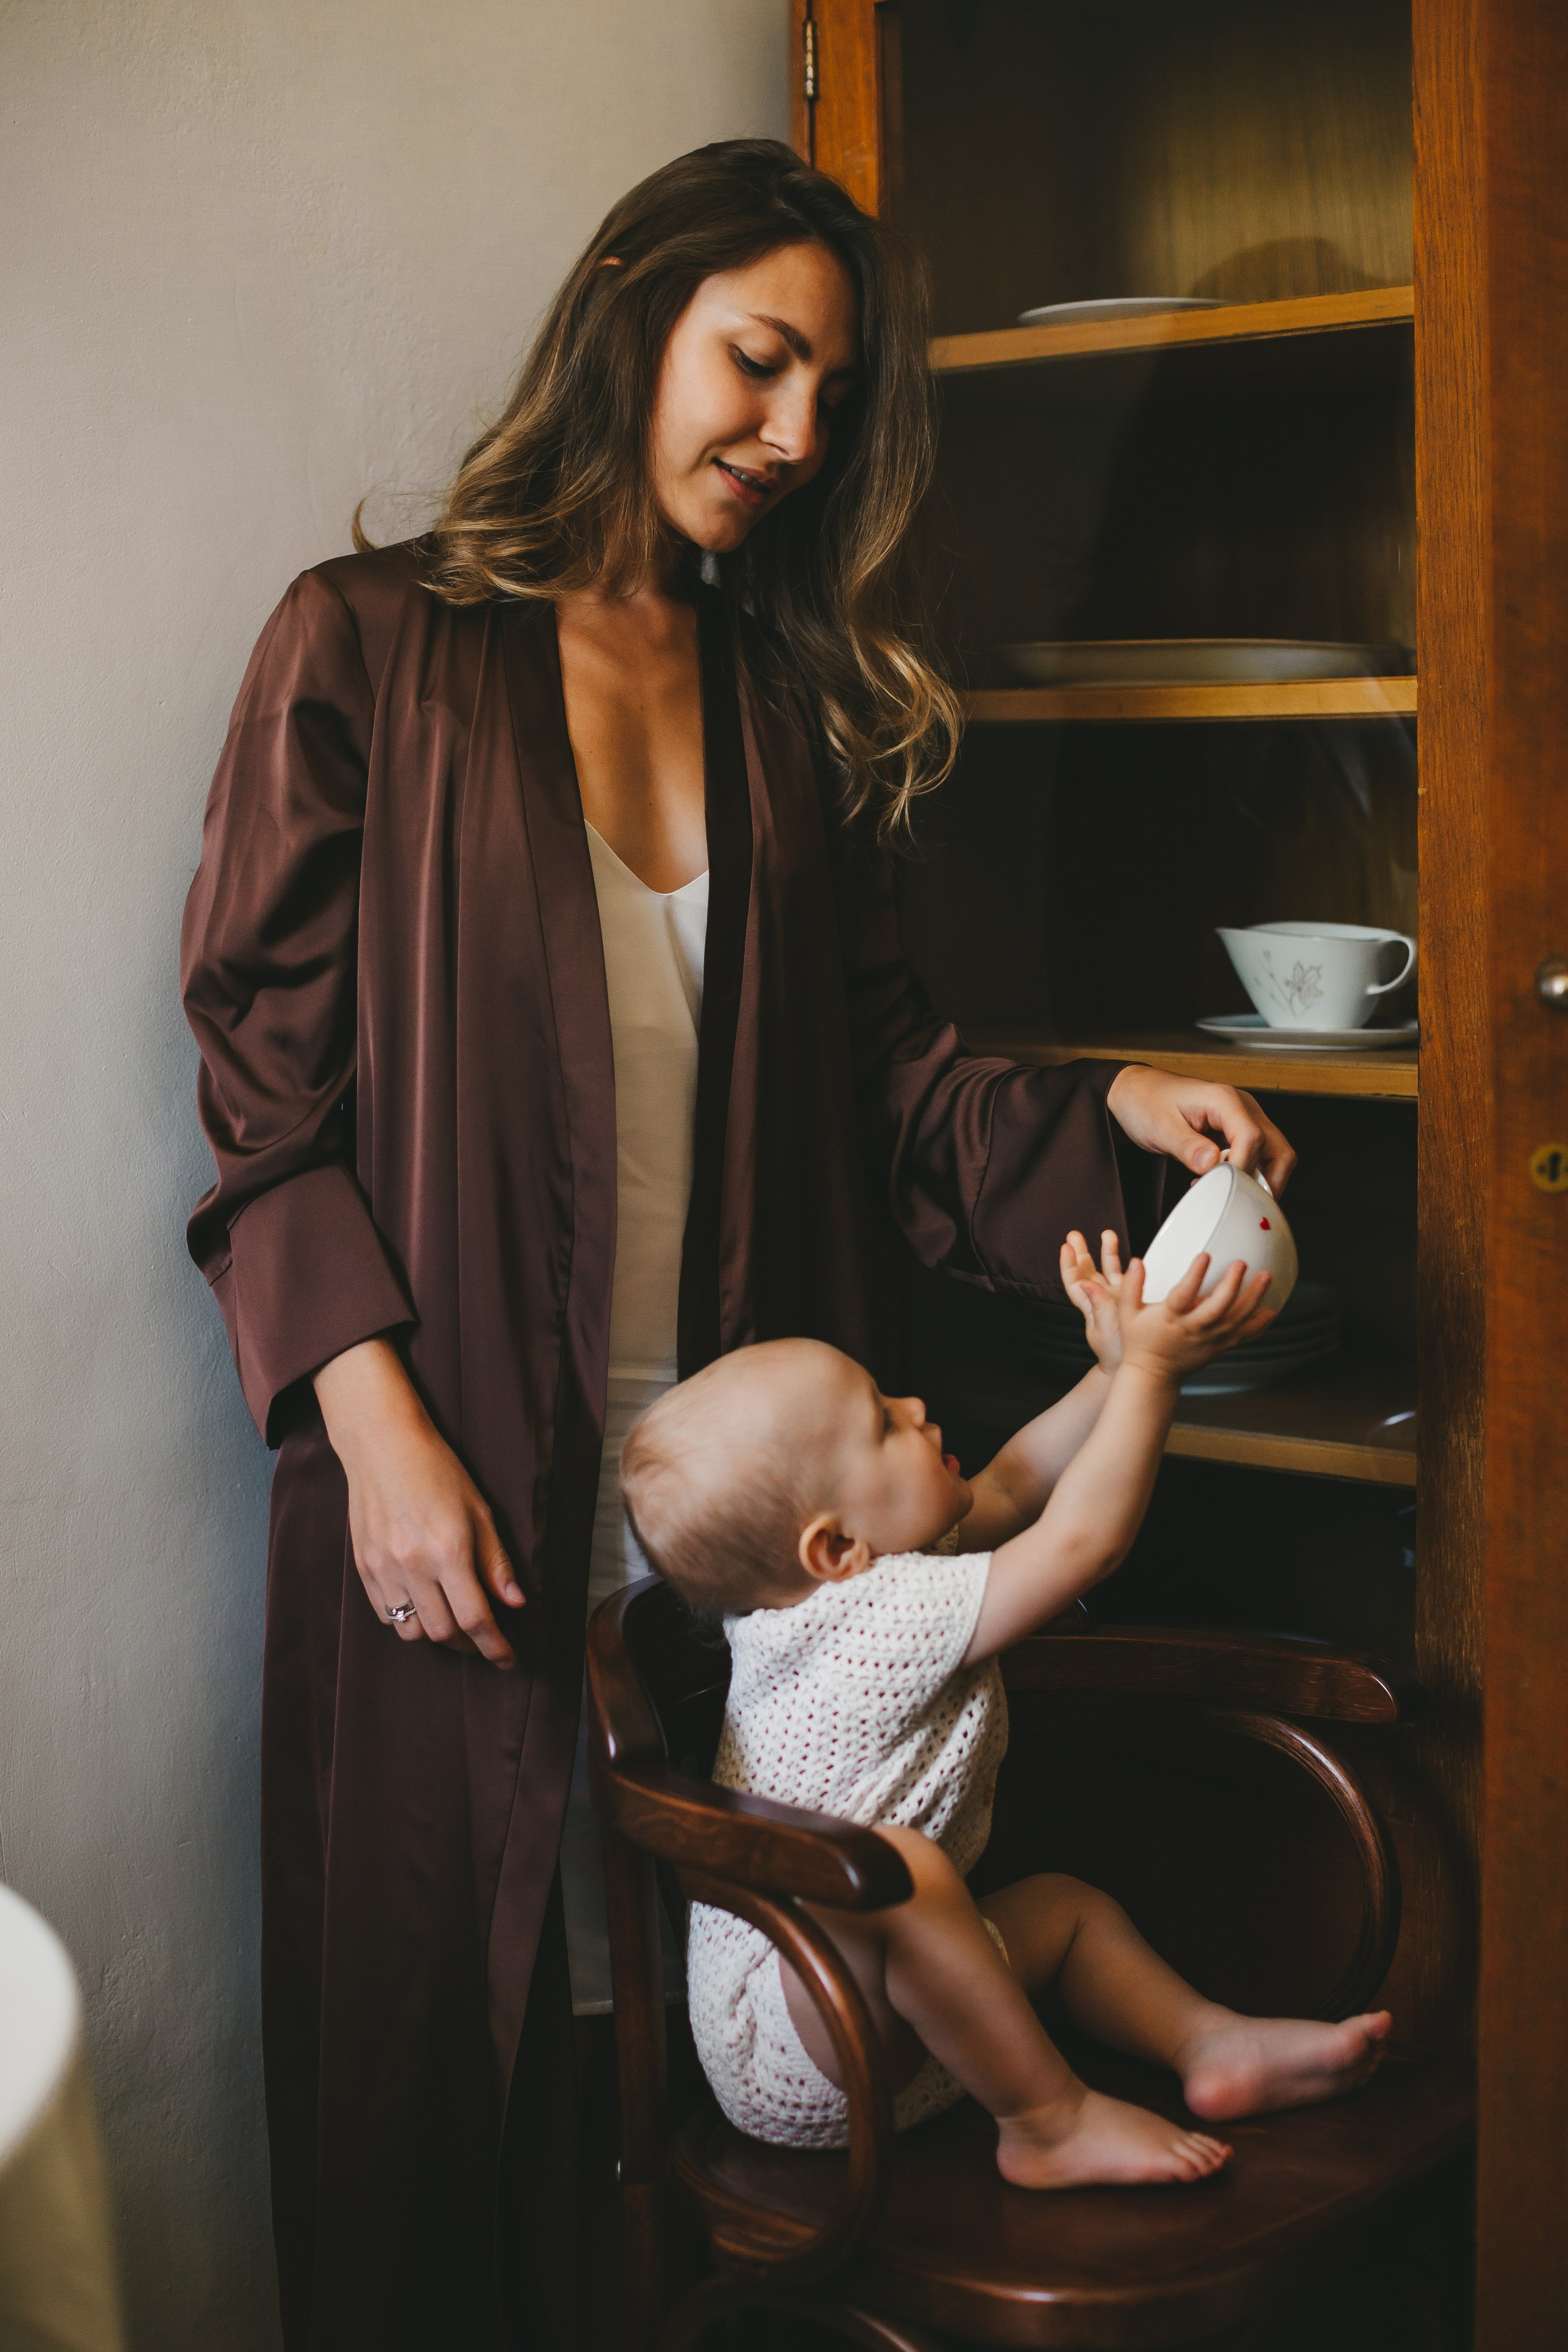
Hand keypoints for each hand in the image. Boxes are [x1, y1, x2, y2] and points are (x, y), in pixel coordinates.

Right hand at [313, 1337, 523, 1667]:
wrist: (383, 1446)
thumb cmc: (437, 1472)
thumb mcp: (479, 1511)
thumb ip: (496, 1561)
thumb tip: (515, 1602)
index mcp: (449, 1550)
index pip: (477, 1618)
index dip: (495, 1647)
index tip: (508, 1659)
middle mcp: (414, 1566)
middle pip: (445, 1633)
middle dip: (471, 1645)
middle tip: (485, 1639)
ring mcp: (384, 1569)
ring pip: (413, 1632)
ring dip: (438, 1637)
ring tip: (454, 1622)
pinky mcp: (364, 1569)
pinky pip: (387, 1616)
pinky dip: (409, 1622)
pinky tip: (424, 1605)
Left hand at [1060, 1228, 1126, 1370]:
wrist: (1134, 1365)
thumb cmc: (1116, 1352)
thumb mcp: (1106, 1330)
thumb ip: (1098, 1307)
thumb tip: (1086, 1284)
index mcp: (1090, 1306)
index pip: (1074, 1282)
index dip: (1068, 1265)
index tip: (1066, 1247)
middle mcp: (1101, 1299)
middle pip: (1087, 1271)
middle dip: (1081, 1252)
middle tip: (1075, 1235)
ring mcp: (1116, 1298)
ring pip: (1108, 1271)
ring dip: (1107, 1252)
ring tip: (1107, 1234)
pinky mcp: (1132, 1299)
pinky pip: (1126, 1277)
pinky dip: (1126, 1264)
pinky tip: (1130, 1256)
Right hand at [1093, 1252, 1276, 1385]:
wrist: (1153, 1375)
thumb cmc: (1140, 1341)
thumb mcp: (1127, 1313)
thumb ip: (1132, 1286)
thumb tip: (1138, 1262)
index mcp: (1170, 1318)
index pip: (1184, 1295)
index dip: (1195, 1275)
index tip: (1205, 1255)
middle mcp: (1193, 1330)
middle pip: (1217, 1308)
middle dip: (1232, 1285)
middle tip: (1242, 1263)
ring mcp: (1209, 1340)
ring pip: (1236, 1320)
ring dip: (1252, 1298)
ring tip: (1265, 1276)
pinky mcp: (1219, 1347)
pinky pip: (1243, 1336)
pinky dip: (1258, 1324)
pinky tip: (1270, 1309)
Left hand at [1105, 1065, 1296, 1193]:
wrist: (1136, 1091)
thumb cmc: (1146, 1101)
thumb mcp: (1160, 1126)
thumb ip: (1187, 1147)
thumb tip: (1212, 1165)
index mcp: (1224, 1100)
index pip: (1252, 1137)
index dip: (1243, 1168)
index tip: (1225, 1188)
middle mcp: (1242, 1107)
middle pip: (1277, 1149)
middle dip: (1267, 1181)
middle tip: (1243, 1202)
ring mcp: (1242, 1119)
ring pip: (1273, 1154)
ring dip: (1260, 1179)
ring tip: (1231, 1194)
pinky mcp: (1236, 1131)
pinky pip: (1256, 1156)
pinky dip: (1247, 1174)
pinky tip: (1222, 1183)